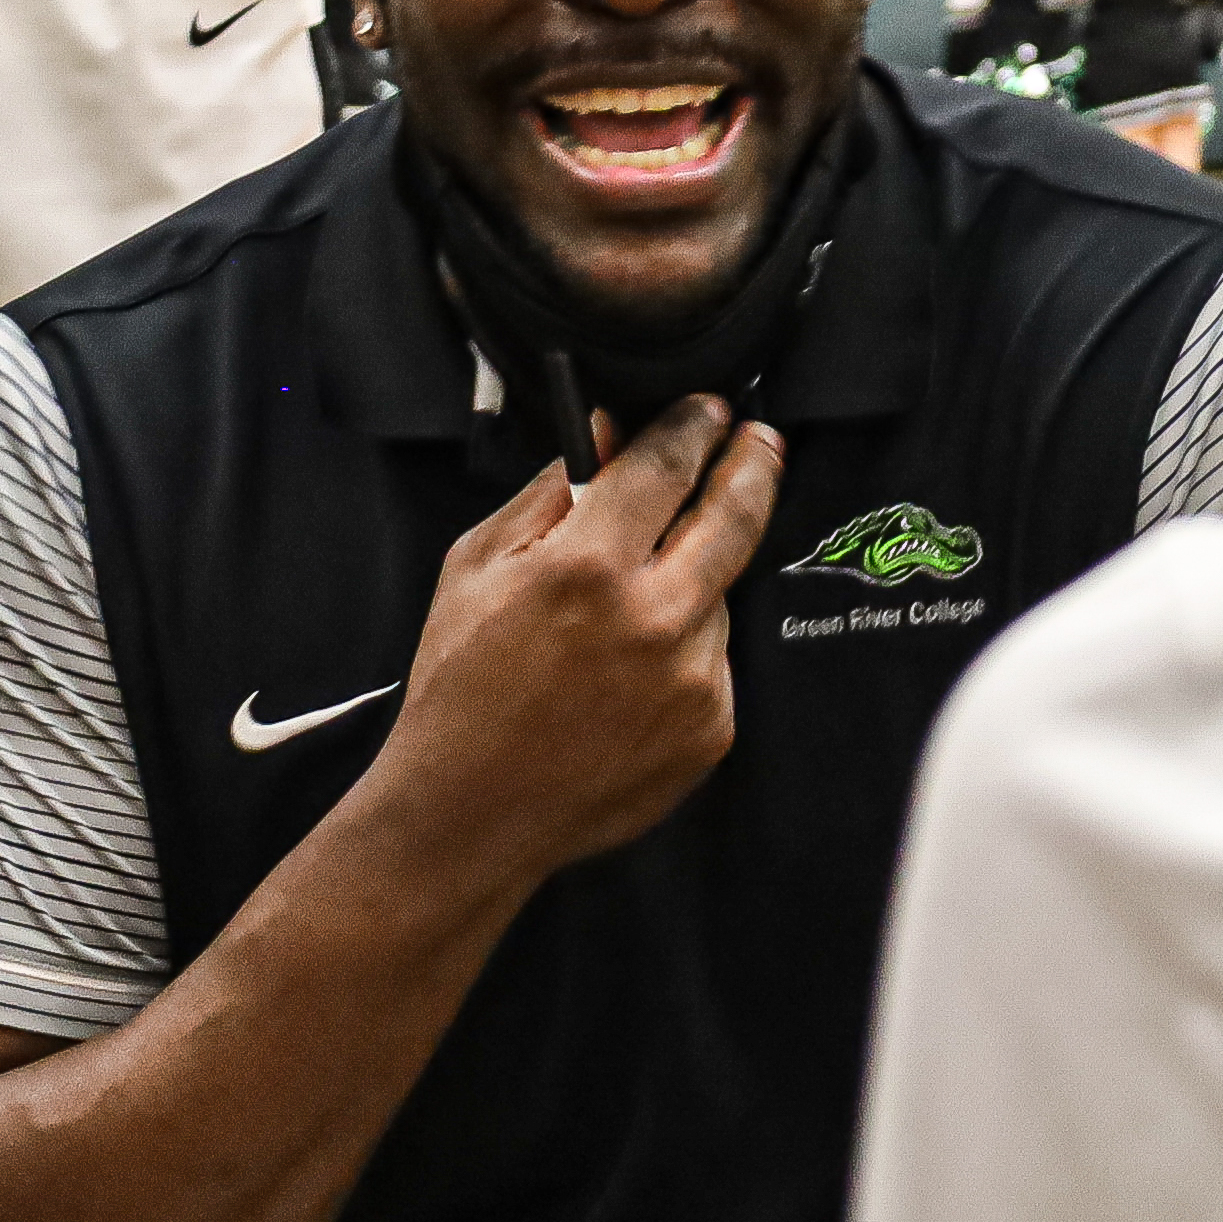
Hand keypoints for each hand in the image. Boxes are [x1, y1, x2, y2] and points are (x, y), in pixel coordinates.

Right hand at [355, 392, 782, 889]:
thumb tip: (608, 432)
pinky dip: (684, 650)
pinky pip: (714, 658)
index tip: (711, 409)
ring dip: (690, 581)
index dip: (695, 424)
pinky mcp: (711, 728)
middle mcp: (654, 617)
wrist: (471, 812)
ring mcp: (692, 678)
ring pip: (717, 594)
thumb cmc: (462, 684)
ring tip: (624, 618)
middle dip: (752, 463)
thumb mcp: (478, 564)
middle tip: (760, 439)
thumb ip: (554, 491)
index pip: (668, 463)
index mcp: (587, 565)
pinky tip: (628, 677)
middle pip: (735, 512)